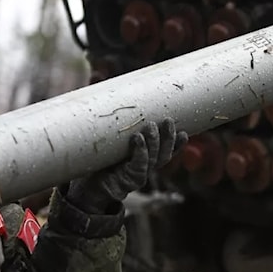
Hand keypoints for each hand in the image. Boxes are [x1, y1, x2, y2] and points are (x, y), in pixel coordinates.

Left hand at [68, 118, 187, 212]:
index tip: (185, 132)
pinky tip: (137, 139)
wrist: (88, 186)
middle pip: (164, 154)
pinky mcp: (128, 180)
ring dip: (154, 142)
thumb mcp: (110, 139)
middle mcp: (146, 168)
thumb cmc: (98, 160)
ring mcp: (139, 175)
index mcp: (146, 159)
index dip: (177, 144)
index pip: (166, 151)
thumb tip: (106, 85)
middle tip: (168, 121)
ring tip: (151, 126)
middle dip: (169, 138)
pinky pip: (138, 165)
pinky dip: (140, 151)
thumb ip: (115, 120)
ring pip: (154, 159)